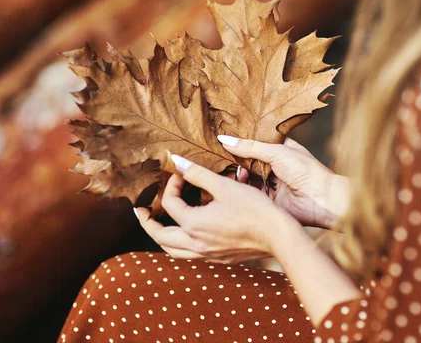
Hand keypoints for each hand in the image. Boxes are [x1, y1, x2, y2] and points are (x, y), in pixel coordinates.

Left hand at [135, 154, 299, 262]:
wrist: (278, 235)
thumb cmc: (254, 209)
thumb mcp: (224, 187)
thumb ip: (198, 174)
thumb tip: (176, 161)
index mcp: (194, 224)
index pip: (170, 203)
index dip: (172, 185)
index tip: (181, 174)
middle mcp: (196, 243)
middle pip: (160, 236)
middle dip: (148, 222)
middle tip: (142, 211)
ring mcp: (207, 254)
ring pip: (173, 251)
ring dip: (162, 237)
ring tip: (159, 225)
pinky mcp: (218, 258)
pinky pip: (189, 255)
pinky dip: (180, 244)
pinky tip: (187, 234)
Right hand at [217, 135, 349, 228]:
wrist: (321, 200)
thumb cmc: (305, 170)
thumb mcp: (277, 152)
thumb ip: (250, 147)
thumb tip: (223, 139)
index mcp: (281, 149)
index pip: (256, 142)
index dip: (241, 140)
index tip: (221, 136)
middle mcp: (274, 165)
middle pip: (249, 160)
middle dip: (235, 157)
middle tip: (218, 154)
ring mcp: (270, 183)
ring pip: (247, 176)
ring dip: (237, 172)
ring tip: (230, 169)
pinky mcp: (267, 200)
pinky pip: (249, 192)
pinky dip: (241, 187)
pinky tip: (234, 181)